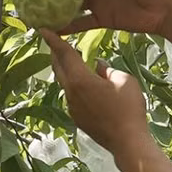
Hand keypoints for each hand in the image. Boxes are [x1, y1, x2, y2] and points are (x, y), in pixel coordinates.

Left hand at [40, 29, 150, 153]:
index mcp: (81, 79)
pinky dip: (76, 87)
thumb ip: (109, 70)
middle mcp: (71, 92)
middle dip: (56, 54)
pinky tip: (88, 88)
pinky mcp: (77, 118)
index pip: (65, 54)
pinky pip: (73, 97)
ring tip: (76, 63)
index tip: (43, 30)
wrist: (127, 141)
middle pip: (59, 69)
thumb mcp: (125, 81)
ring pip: (65, 84)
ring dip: (67, 72)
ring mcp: (72, 107)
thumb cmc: (128, 108)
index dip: (54, 40)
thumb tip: (99, 67)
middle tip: (56, 43)